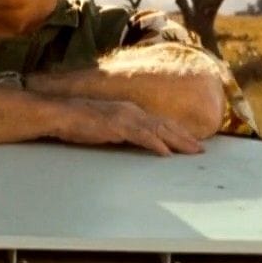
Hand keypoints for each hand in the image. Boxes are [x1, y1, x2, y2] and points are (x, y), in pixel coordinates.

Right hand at [50, 98, 202, 155]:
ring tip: (192, 151)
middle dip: (185, 137)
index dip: (177, 131)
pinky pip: (141, 136)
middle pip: (164, 124)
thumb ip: (121, 131)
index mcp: (129, 110)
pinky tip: (166, 152)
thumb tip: (134, 142)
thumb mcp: (106, 126)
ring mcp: (124, 117)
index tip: (192, 142)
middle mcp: (131, 110)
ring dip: (178, 141)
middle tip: (201, 150)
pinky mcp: (116, 125)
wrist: (60, 114)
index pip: (159, 121)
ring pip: (158, 129)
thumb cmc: (78, 122)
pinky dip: (155, 143)